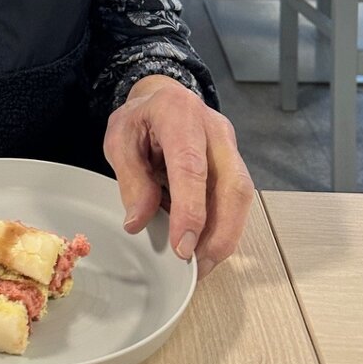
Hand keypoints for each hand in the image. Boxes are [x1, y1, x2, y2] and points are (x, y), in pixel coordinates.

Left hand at [103, 75, 253, 278]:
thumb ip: (131, 178)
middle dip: (221, 232)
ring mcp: (230, 145)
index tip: (182, 247)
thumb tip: (139, 222)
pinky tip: (205, 246)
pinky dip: (223, 227)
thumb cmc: (141, 118)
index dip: (190, 210)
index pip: (191, 166)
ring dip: (225, 235)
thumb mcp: (121, 140)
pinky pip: (236, 200)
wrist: (163, 97)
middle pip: (233, 185)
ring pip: (241, 196)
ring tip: (200, 264)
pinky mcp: (235, 163)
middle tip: (197, 266)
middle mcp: (215, 129)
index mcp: (179, 114)